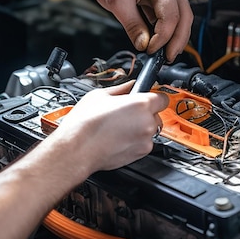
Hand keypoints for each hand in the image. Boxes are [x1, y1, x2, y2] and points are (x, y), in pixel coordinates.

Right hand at [51, 81, 167, 176]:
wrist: (78, 149)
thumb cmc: (85, 124)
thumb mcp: (99, 95)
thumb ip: (121, 89)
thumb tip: (130, 85)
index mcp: (140, 104)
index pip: (162, 98)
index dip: (153, 97)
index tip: (146, 99)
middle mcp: (147, 122)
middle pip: (156, 115)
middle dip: (144, 114)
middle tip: (125, 114)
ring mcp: (145, 140)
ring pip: (150, 130)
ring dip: (140, 128)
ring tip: (119, 127)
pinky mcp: (141, 153)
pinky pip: (143, 143)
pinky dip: (135, 141)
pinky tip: (118, 138)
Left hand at [89, 0, 192, 61]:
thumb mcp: (116, 2)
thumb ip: (132, 25)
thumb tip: (143, 44)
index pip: (171, 15)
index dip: (163, 37)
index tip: (150, 50)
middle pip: (184, 18)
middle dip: (177, 41)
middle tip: (166, 58)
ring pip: (182, 21)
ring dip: (175, 39)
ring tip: (164, 54)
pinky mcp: (163, 2)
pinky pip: (171, 21)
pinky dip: (168, 34)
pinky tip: (159, 44)